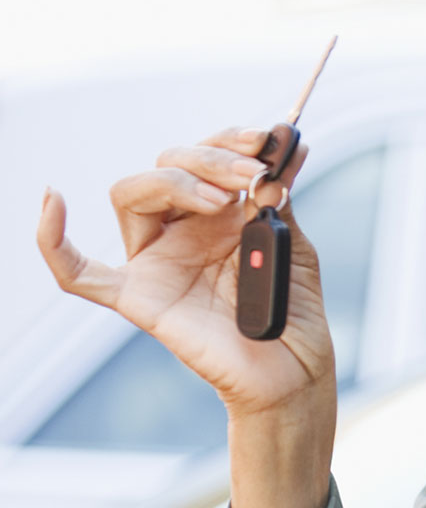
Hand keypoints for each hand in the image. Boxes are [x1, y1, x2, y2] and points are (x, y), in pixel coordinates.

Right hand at [36, 126, 335, 416]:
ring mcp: (156, 262)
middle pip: (166, 166)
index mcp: (216, 212)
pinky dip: (53, 240)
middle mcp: (180, 230)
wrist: (292, 367)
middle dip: (210, 160)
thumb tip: (287, 145)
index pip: (204, 155)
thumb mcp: (290, 240)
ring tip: (222, 199)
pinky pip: (79, 274)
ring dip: (175, 181)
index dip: (230, 140)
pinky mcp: (139, 299)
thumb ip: (279, 196)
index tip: (268, 140)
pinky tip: (52, 202)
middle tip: (253, 176)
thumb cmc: (291, 307)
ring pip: (131, 195)